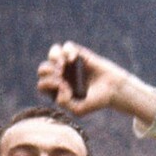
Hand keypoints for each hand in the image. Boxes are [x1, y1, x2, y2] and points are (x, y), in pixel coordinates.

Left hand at [37, 41, 155, 120]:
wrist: (114, 90)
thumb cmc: (96, 101)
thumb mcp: (78, 109)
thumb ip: (64, 103)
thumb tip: (59, 86)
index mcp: (58, 90)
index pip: (42, 85)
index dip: (49, 85)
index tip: (65, 88)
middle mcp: (62, 76)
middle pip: (42, 69)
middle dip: (48, 72)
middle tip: (60, 75)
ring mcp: (71, 64)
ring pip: (52, 53)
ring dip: (54, 58)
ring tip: (63, 65)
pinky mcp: (81, 54)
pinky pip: (67, 45)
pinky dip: (67, 51)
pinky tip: (73, 59)